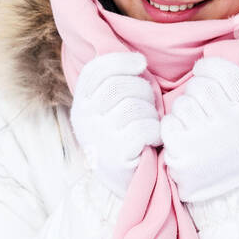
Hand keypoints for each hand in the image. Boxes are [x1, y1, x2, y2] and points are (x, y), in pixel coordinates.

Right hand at [69, 52, 163, 199]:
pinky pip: (145, 128)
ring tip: (150, 125)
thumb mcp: (112, 107)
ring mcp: (98, 137)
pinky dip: (156, 132)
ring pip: (135, 107)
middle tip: (150, 106)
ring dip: (152, 114)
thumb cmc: (126, 134)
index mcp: (82, 103)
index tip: (141, 63)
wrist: (127, 179)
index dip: (120, 61)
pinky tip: (153, 139)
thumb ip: (116, 83)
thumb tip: (138, 59)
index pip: (95, 71)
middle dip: (144, 91)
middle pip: (120, 86)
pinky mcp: (116, 154)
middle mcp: (84, 119)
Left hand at [161, 57, 238, 203]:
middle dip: (195, 91)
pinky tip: (183, 139)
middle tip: (199, 107)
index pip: (226, 72)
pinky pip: (169, 122)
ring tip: (193, 125)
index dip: (209, 66)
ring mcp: (207, 138)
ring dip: (182, 111)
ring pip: (182, 103)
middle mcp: (232, 124)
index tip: (202, 70)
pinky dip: (171, 128)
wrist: (229, 194)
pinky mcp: (184, 151)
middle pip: (201, 86)